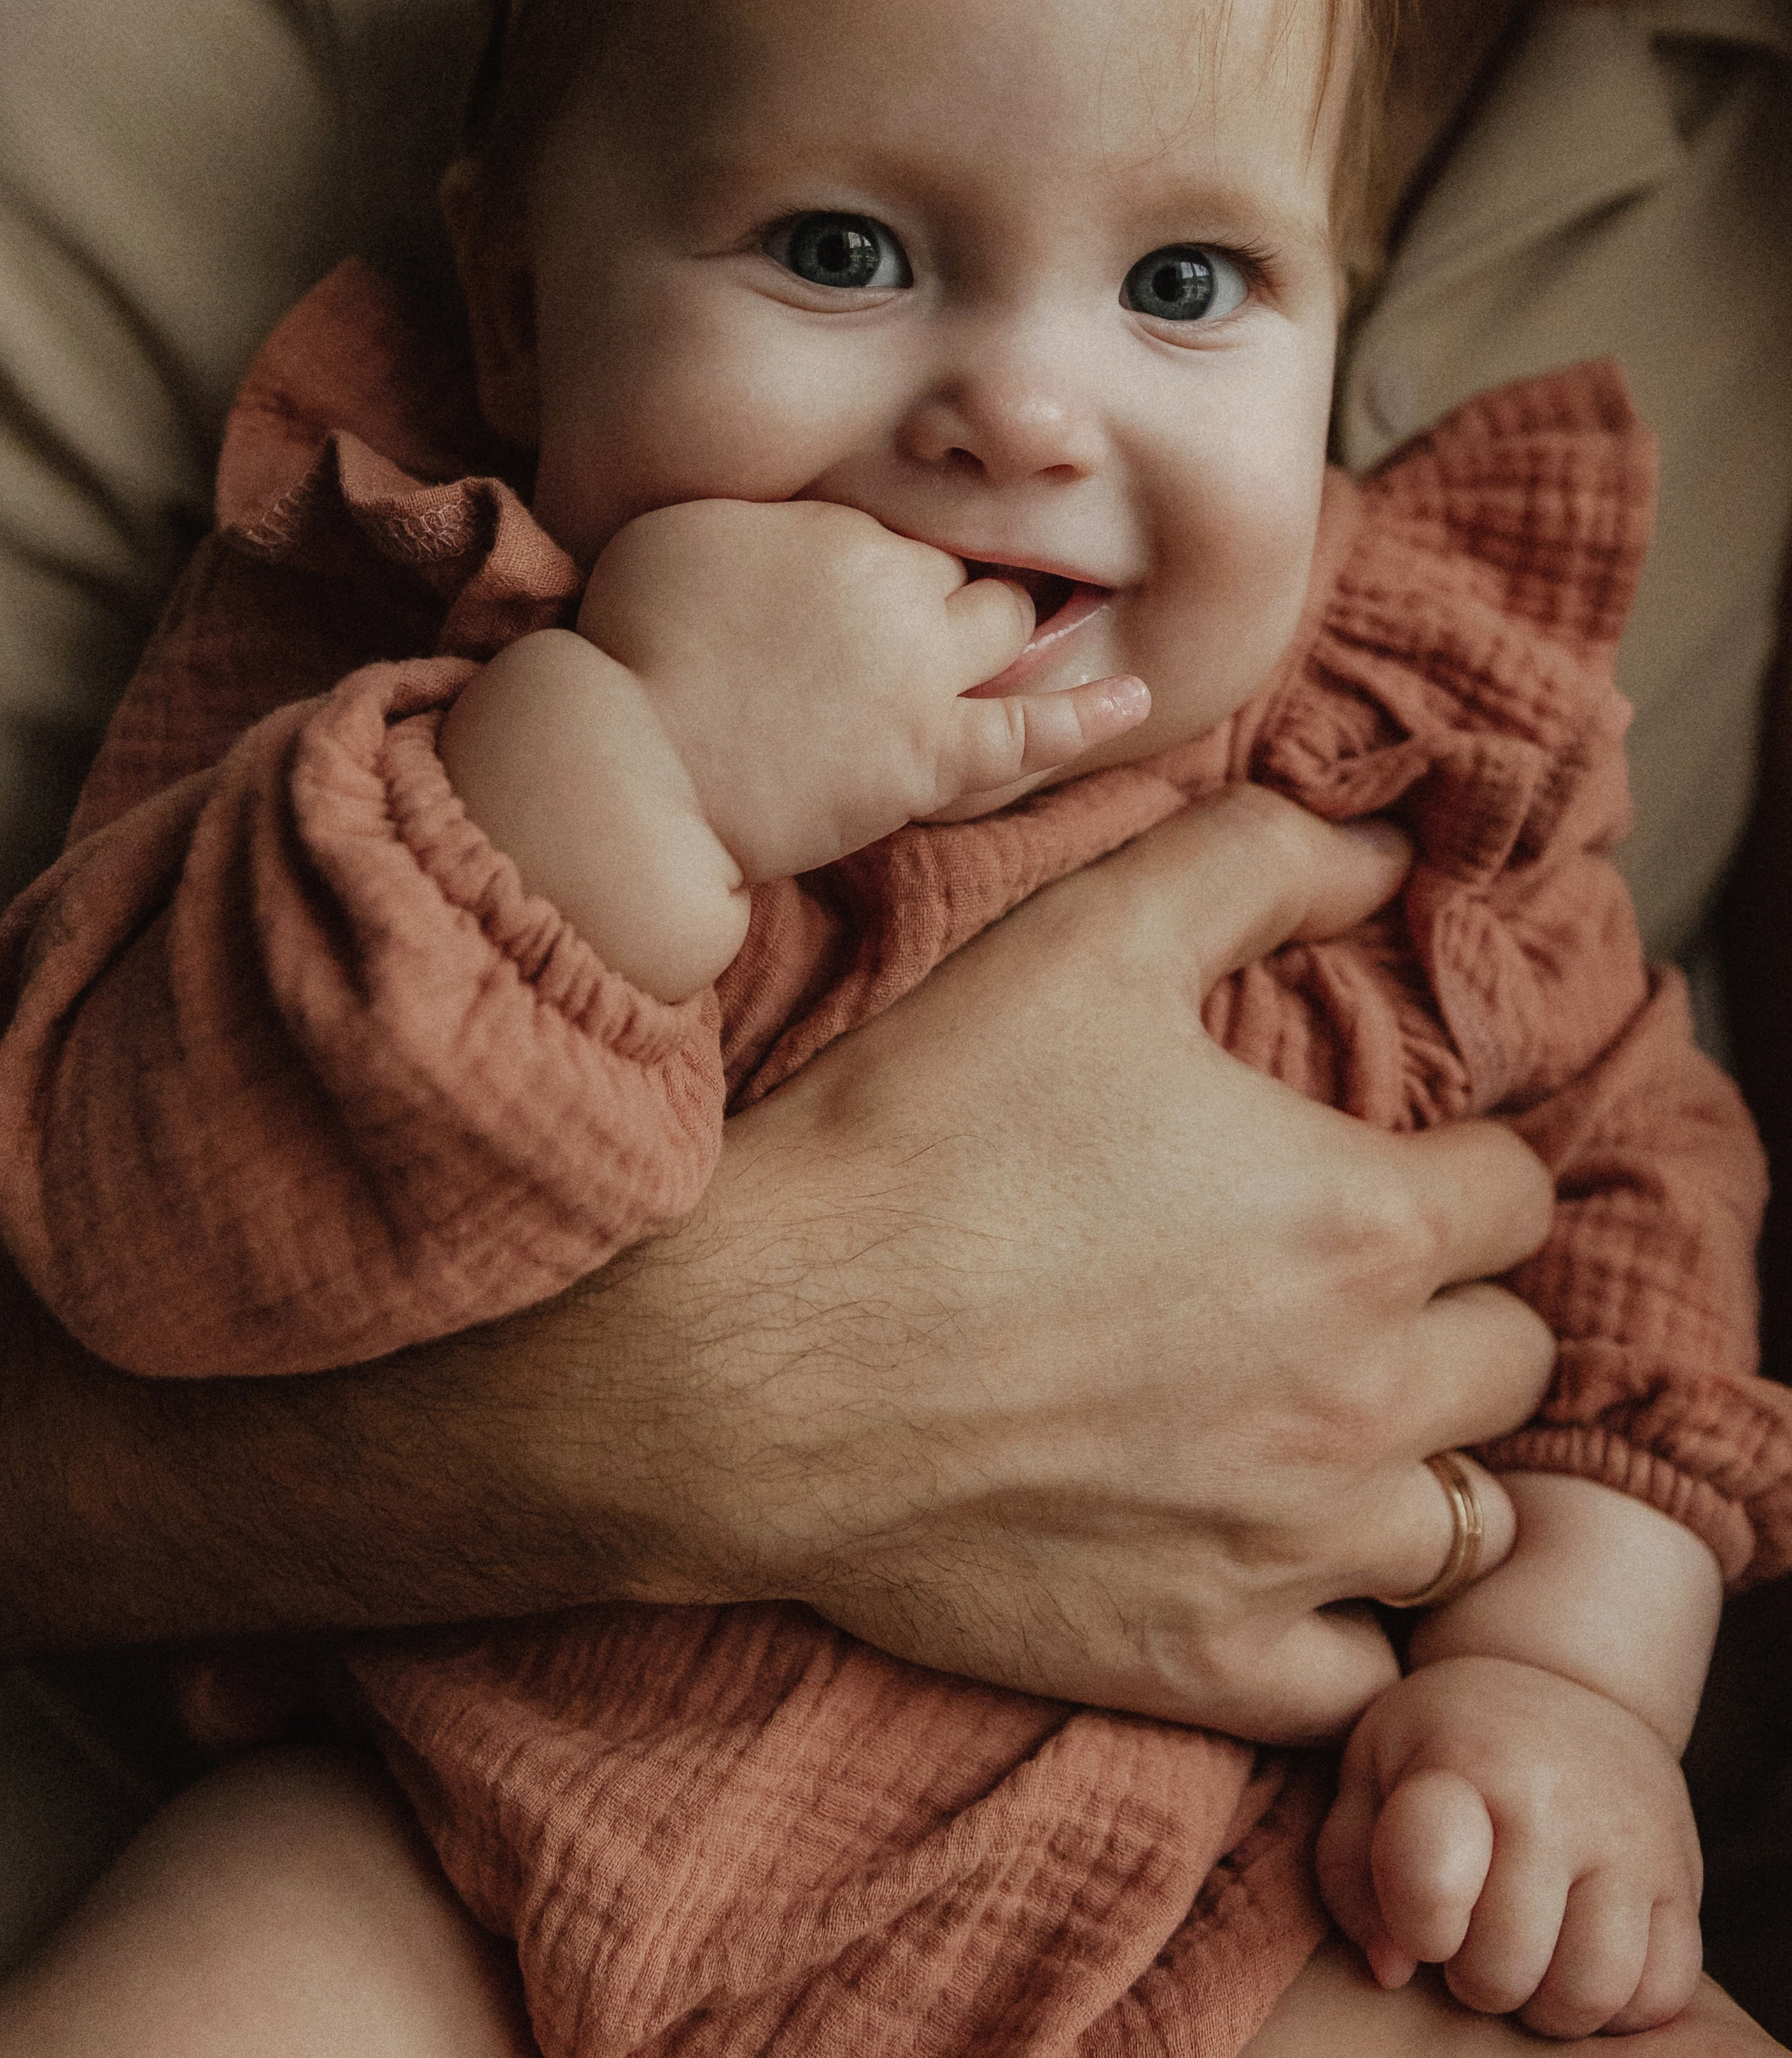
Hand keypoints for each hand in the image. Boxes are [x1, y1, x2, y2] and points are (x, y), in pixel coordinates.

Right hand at [0, 789, 1552, 1706]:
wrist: (749, 1357)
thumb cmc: (919, 1136)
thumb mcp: (1088, 938)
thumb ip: (1260, 863)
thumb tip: (1383, 851)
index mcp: (1360, 1221)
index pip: (1514, 1190)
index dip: (1455, 1157)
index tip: (1385, 1154)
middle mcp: (1361, 1399)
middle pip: (1509, 1355)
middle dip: (1450, 1303)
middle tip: (1348, 1276)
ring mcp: (1285, 1550)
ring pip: (1461, 1522)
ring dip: (1416, 1459)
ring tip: (1322, 1412)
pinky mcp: (1198, 1661)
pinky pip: (1358, 1683)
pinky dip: (1338, 1623)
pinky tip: (1265, 1553)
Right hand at [577, 498, 1147, 878]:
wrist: (634, 763)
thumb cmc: (633, 645)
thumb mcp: (679, 534)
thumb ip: (754, 517)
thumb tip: (792, 520)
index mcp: (837, 523)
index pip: (897, 522)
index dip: (886, 555)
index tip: (867, 582)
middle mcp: (895, 582)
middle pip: (960, 564)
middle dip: (954, 581)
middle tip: (930, 611)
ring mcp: (921, 671)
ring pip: (1005, 624)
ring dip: (1013, 624)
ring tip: (1032, 626)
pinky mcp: (933, 753)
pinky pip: (1033, 729)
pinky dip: (1089, 714)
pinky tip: (1136, 697)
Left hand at [1317, 1657, 1703, 2037]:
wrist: (1561, 1684)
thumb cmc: (1447, 1744)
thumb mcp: (1373, 1769)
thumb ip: (1351, 1869)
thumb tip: (1394, 1969)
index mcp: (1462, 1760)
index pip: (1429, 1882)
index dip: (1416, 1925)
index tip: (1421, 1911)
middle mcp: (1552, 1798)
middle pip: (1504, 1967)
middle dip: (1474, 1979)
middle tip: (1471, 1943)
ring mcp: (1629, 1840)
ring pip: (1591, 1991)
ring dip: (1545, 2005)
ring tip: (1527, 1961)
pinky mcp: (1682, 1878)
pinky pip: (1663, 1990)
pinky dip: (1621, 2006)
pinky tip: (1582, 1961)